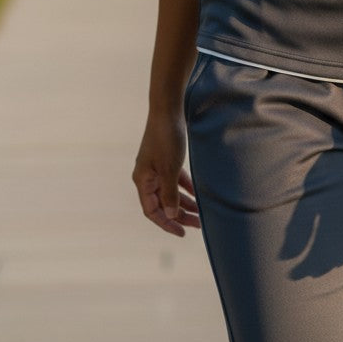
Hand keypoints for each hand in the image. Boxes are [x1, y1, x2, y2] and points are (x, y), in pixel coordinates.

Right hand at [133, 112, 200, 236]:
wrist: (168, 109)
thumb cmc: (166, 138)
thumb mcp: (169, 168)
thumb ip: (169, 193)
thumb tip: (170, 215)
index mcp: (142, 180)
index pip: (152, 211)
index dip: (167, 223)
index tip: (183, 232)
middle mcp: (146, 176)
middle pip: (162, 204)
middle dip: (179, 215)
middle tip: (198, 225)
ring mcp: (156, 168)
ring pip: (170, 193)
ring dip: (184, 203)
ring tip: (200, 214)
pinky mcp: (166, 159)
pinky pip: (175, 180)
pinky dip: (185, 188)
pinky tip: (198, 195)